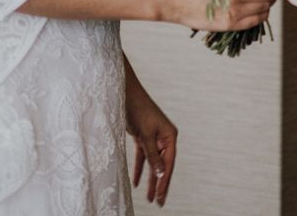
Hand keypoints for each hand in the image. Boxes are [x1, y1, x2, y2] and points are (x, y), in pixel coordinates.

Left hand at [126, 80, 177, 207]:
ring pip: (153, 163)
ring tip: (149, 197)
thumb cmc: (138, 111)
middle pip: (163, 164)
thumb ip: (153, 156)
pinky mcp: (144, 137)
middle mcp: (164, 137)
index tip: (161, 196)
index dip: (165, 180)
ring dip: (150, 179)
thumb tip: (160, 174)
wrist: (126, 94)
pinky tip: (136, 182)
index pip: (169, 163)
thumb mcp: (145, 135)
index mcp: (170, 135)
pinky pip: (143, 157)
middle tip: (159, 202)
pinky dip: (140, 168)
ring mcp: (154, 137)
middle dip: (160, 183)